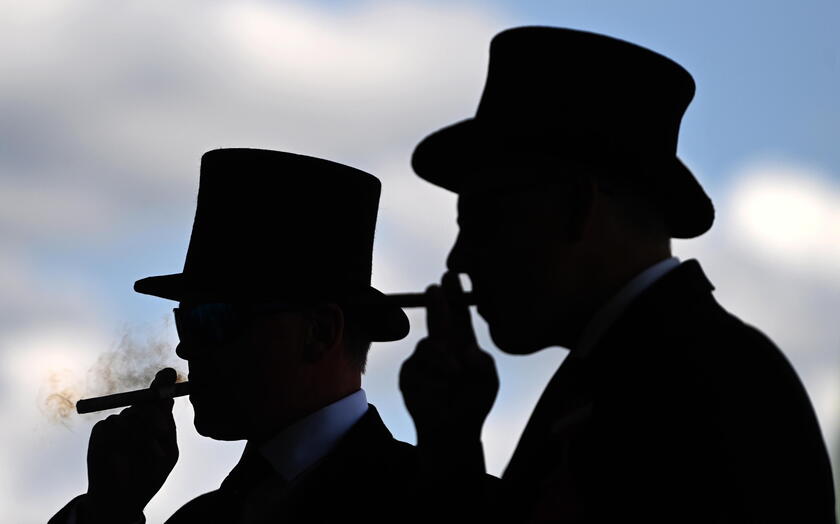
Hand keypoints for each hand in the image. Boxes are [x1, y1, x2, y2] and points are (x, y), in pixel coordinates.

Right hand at [82, 368, 178, 522]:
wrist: (122, 499)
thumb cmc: (150, 475)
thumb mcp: (167, 453)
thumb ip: (168, 426)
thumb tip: (168, 399)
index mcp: (157, 419)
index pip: (159, 395)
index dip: (162, 381)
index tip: (167, 374)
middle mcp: (138, 416)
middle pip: (145, 401)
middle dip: (155, 413)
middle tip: (164, 431)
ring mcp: (119, 422)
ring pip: (129, 414)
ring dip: (138, 433)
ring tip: (144, 456)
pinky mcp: (101, 431)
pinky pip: (110, 426)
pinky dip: (118, 442)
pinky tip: (121, 460)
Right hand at [400, 272, 498, 444]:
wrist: (453, 431)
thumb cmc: (473, 402)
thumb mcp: (488, 380)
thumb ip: (483, 363)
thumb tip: (466, 349)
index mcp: (463, 344)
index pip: (459, 315)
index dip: (456, 295)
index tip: (452, 275)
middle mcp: (442, 347)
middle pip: (438, 319)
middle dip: (436, 302)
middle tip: (435, 288)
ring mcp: (424, 359)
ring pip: (429, 345)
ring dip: (444, 360)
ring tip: (454, 376)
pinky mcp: (409, 373)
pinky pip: (418, 367)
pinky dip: (433, 378)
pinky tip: (439, 391)